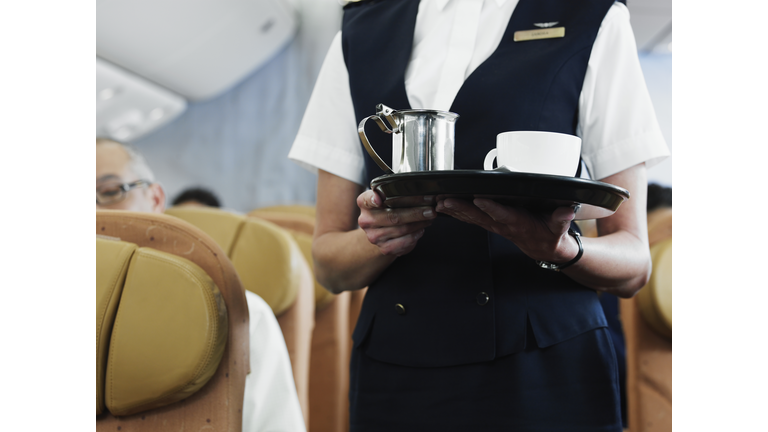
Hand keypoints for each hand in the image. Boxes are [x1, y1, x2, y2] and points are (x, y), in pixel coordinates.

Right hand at [357, 190, 436, 256]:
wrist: (380, 233)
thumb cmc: (386, 210)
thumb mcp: (384, 197)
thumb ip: (392, 191)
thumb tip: (418, 188)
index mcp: (364, 203)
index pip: (368, 200)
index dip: (373, 199)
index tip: (379, 199)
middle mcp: (366, 221)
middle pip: (393, 216)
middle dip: (416, 212)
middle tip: (431, 209)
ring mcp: (374, 236)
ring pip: (402, 229)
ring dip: (420, 223)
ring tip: (430, 217)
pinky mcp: (384, 248)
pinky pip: (405, 242)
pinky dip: (416, 234)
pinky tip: (421, 229)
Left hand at [435, 197, 580, 263]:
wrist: (544, 249)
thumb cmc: (550, 235)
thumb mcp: (559, 228)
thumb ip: (561, 219)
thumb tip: (566, 210)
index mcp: (519, 223)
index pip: (503, 215)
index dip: (491, 208)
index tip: (479, 200)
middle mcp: (503, 225)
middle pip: (479, 216)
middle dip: (461, 209)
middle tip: (446, 201)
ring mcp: (494, 226)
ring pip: (471, 218)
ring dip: (454, 211)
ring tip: (438, 203)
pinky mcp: (490, 225)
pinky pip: (471, 219)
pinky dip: (456, 213)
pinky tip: (443, 207)